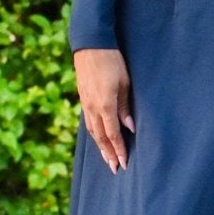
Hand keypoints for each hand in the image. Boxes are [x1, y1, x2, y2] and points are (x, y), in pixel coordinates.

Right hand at [73, 47, 134, 172]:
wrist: (90, 45)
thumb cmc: (112, 61)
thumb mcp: (124, 83)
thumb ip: (125, 107)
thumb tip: (130, 128)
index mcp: (105, 105)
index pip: (113, 134)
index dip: (119, 150)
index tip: (124, 163)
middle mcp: (93, 108)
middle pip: (101, 137)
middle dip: (108, 154)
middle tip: (114, 169)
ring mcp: (86, 103)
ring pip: (93, 131)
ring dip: (100, 146)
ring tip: (106, 158)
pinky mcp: (83, 98)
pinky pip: (89, 122)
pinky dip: (95, 133)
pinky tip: (98, 138)